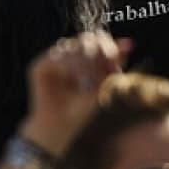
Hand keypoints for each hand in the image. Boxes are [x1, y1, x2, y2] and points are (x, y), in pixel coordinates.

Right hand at [19, 31, 130, 158]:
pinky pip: (57, 57)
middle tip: (104, 71)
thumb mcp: (106, 86)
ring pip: (74, 46)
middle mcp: (68, 54)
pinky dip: (69, 67)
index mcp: (85, 56)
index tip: (117, 58)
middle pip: (88, 39)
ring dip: (85, 63)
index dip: (110, 46)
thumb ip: (114, 64)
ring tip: (88, 85)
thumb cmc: (85, 111)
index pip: (99, 39)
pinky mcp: (39, 66)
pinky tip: (75, 84)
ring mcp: (53, 58)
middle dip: (99, 53)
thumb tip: (129, 43)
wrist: (63, 130)